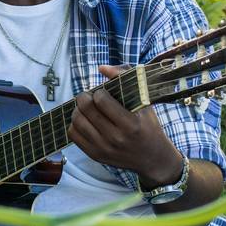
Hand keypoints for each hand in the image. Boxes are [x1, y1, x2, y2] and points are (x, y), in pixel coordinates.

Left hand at [68, 64, 181, 186]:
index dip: (99, 92)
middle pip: (86, 109)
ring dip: (78, 110)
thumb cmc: (148, 125)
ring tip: (86, 108)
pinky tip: (85, 121)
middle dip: (84, 97)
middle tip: (89, 97)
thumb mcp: (144, 101)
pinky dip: (75, 124)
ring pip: (76, 121)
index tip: (103, 93)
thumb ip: (125, 78)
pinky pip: (73, 135)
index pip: (101, 100)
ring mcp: (104, 149)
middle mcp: (116, 138)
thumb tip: (102, 68)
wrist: (152, 158)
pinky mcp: (95, 155)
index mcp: (130, 124)